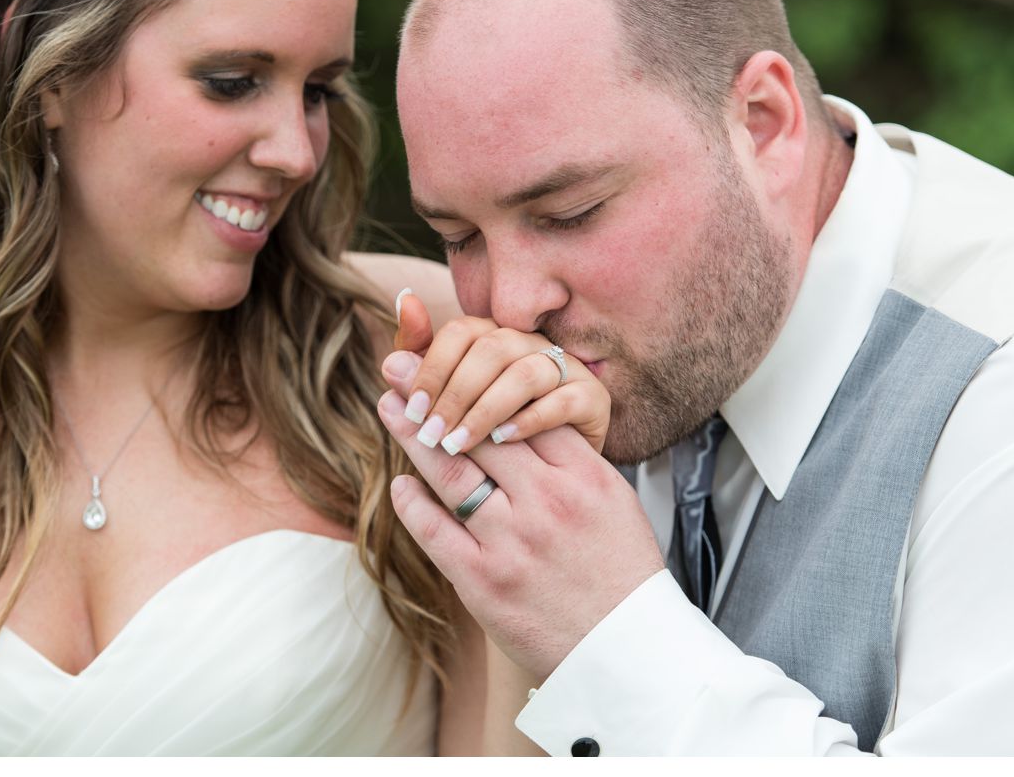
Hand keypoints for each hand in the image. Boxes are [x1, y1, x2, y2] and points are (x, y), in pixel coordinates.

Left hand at [377, 385, 665, 679]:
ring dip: (413, 435)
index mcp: (585, 478)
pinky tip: (401, 484)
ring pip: (451, 471)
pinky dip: (412, 501)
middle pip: (479, 431)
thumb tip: (521, 418)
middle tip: (400, 367)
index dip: (481, 382)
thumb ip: (573, 459)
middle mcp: (547, 504)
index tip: (451, 360)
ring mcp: (512, 542)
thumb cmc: (620, 574)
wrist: (623, 653)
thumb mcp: (615, 503)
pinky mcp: (482, 581)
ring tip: (390, 408)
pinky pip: (434, 529)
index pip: (525, 411)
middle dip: (434, 392)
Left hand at [387, 291, 608, 455]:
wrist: (557, 480)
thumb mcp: (458, 405)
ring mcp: (565, 368)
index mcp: (495, 337)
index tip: (411, 410)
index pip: (461, 332)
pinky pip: (563, 400)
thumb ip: (427, 364)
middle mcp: (530, 344)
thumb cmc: (498, 437)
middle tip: (430, 434)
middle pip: (490, 350)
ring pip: (523, 373)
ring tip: (458, 444)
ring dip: (485, 409)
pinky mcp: (592, 399)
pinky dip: (530, 419)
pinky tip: (502, 441)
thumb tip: (399, 318)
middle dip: (453, 393)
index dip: (432, 367)